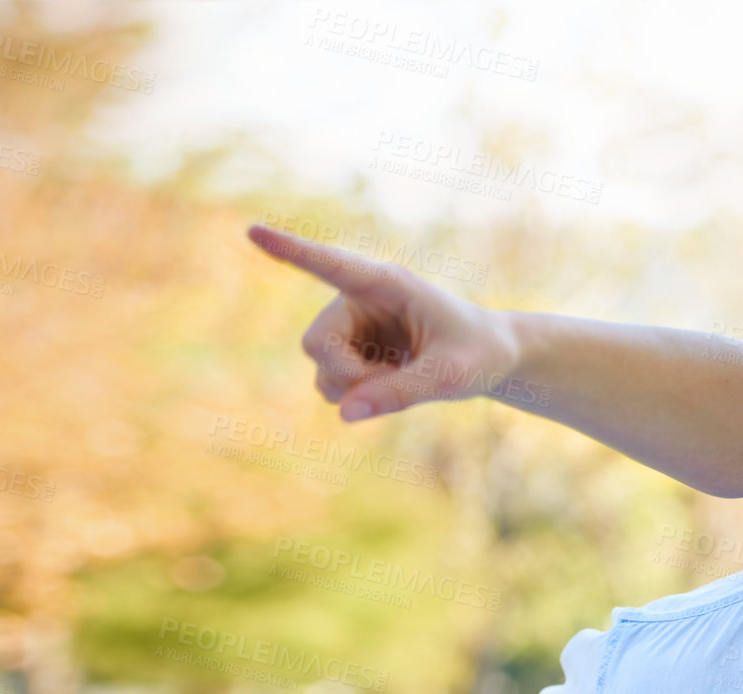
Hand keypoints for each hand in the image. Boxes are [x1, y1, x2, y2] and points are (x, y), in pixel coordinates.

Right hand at [248, 224, 518, 420]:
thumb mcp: (451, 376)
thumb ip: (401, 393)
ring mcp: (351, 326)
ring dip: (354, 387)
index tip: (253, 230)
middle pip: (317, 341)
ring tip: (400, 379)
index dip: (291, 251)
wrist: (488, 358)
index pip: (331, 265)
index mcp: (387, 283)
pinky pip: (332, 384)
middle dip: (347, 374)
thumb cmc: (477, 354)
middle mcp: (360, 299)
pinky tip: (391, 382)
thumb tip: (344, 413)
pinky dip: (357, 396)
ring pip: (321, 366)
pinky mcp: (351, 351)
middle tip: (389, 384)